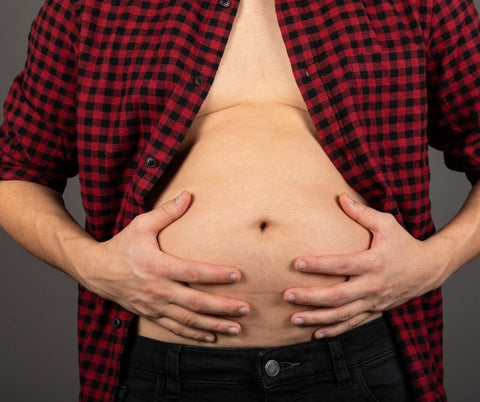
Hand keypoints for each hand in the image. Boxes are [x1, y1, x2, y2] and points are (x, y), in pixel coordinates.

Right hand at [81, 191, 249, 342]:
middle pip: (195, 302)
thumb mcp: (141, 225)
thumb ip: (166, 212)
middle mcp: (157, 289)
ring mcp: (154, 305)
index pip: (192, 272)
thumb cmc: (122, 246)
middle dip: (223, 307)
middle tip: (245, 309)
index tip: (237, 275)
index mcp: (157, 266)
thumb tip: (188, 195)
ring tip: (236, 328)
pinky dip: (194, 334)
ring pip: (189, 320)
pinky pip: (175, 328)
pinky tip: (211, 337)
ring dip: (214, 325)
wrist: (96, 271)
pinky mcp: (151, 314)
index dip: (216, 275)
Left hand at [283, 193, 444, 337]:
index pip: (342, 265)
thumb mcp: (387, 224)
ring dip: (317, 319)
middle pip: (338, 296)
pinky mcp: (374, 311)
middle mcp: (373, 285)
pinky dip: (334, 330)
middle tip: (287, 295)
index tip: (297, 263)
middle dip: (310, 297)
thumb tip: (340, 197)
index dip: (319, 265)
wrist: (427, 270)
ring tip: (293, 318)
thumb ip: (362, 213)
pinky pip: (352, 324)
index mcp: (374, 262)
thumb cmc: (403, 244)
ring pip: (342, 315)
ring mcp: (373, 301)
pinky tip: (316, 333)